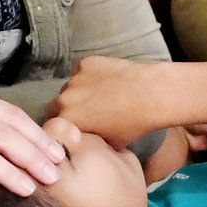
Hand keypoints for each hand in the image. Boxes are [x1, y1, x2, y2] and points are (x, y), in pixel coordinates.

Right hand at [47, 56, 162, 144]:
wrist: (151, 95)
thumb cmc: (134, 124)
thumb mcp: (110, 143)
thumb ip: (91, 141)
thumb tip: (87, 142)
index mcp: (68, 122)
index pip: (56, 126)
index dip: (67, 127)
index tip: (78, 126)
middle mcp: (64, 100)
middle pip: (58, 105)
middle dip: (69, 108)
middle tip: (89, 110)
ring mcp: (74, 79)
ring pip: (71, 87)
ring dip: (80, 91)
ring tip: (103, 94)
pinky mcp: (85, 63)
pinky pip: (81, 70)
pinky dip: (90, 75)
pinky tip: (108, 80)